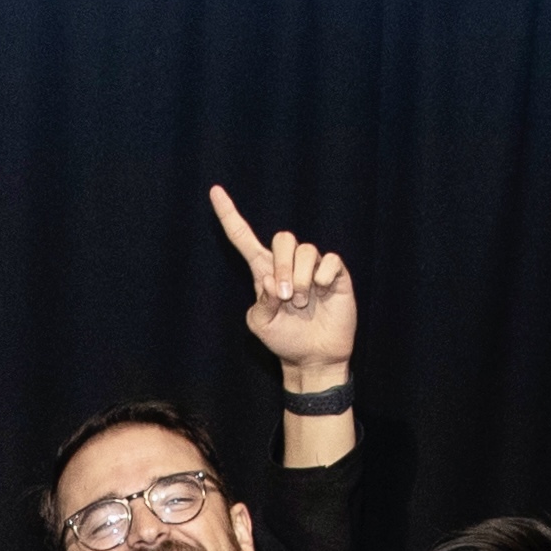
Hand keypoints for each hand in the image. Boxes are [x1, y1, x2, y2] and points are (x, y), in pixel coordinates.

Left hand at [211, 185, 355, 381]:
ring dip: (301, 280)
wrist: (313, 358)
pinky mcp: (336, 274)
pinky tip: (323, 292)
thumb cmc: (285, 340)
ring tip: (302, 303)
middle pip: (283, 238)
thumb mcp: (261, 325)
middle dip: (282, 266)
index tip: (215, 192)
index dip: (229, 216)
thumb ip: (261, 303)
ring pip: (306, 250)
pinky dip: (324, 277)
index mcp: (264, 272)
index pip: (243, 237)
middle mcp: (288, 264)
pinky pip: (330, 260)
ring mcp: (313, 267)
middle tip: (285, 296)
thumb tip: (272, 281)